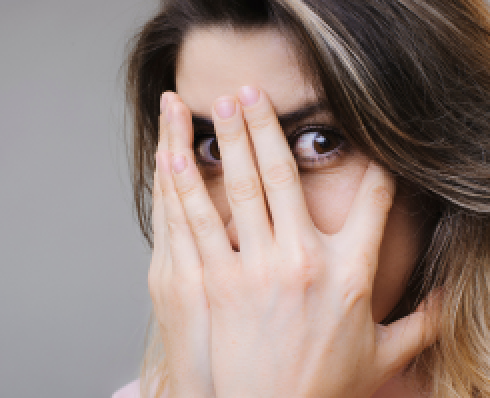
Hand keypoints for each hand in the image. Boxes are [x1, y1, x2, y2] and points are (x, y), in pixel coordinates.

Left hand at [160, 87, 439, 397]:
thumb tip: (450, 301)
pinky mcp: (215, 284)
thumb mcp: (383, 355)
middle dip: (266, 126)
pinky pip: (198, 224)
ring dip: (227, 141)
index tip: (367, 144)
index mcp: (349, 274)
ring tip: (216, 105)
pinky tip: (176, 157)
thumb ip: (421, 324)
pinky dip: (186, 186)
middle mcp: (302, 261)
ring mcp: (254, 270)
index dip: (376, 168)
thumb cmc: (326, 388)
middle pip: (284, 175)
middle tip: (251, 91)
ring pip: (239, 188)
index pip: (373, 203)